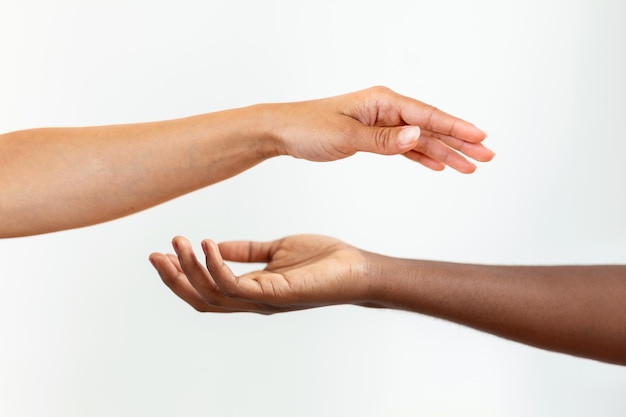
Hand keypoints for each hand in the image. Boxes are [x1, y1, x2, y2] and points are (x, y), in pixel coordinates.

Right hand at [149, 235, 370, 313]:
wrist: (357, 268)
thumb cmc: (322, 261)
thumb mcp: (277, 250)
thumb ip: (247, 250)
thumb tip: (215, 244)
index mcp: (251, 290)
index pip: (207, 290)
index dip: (181, 276)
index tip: (162, 253)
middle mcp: (253, 300)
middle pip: (201, 299)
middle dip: (175, 278)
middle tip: (156, 253)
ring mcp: (264, 300)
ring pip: (214, 294)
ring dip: (191, 269)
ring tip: (179, 242)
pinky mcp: (278, 293)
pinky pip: (237, 285)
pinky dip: (217, 266)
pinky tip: (207, 244)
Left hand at [267, 86, 493, 172]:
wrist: (284, 132)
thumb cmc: (309, 128)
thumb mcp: (346, 135)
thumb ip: (382, 139)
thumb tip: (417, 136)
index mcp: (382, 102)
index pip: (427, 115)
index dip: (456, 128)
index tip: (481, 138)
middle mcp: (386, 110)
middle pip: (431, 127)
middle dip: (460, 142)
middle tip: (487, 157)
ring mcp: (381, 123)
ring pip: (420, 140)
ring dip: (445, 152)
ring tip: (470, 167)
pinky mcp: (373, 137)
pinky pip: (404, 148)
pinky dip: (421, 157)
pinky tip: (438, 165)